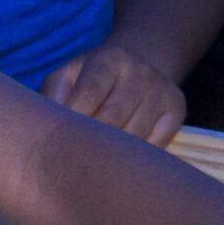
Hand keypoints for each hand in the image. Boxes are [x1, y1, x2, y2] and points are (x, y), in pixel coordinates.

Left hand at [41, 42, 185, 146]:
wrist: (140, 64)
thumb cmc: (91, 77)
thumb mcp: (68, 75)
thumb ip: (53, 95)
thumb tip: (46, 126)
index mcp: (110, 60)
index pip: (90, 94)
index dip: (73, 120)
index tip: (59, 140)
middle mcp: (141, 73)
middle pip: (113, 118)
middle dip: (90, 141)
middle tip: (72, 159)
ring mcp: (162, 91)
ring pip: (135, 135)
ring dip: (111, 154)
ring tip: (91, 164)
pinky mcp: (177, 110)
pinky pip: (156, 143)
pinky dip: (136, 157)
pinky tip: (119, 160)